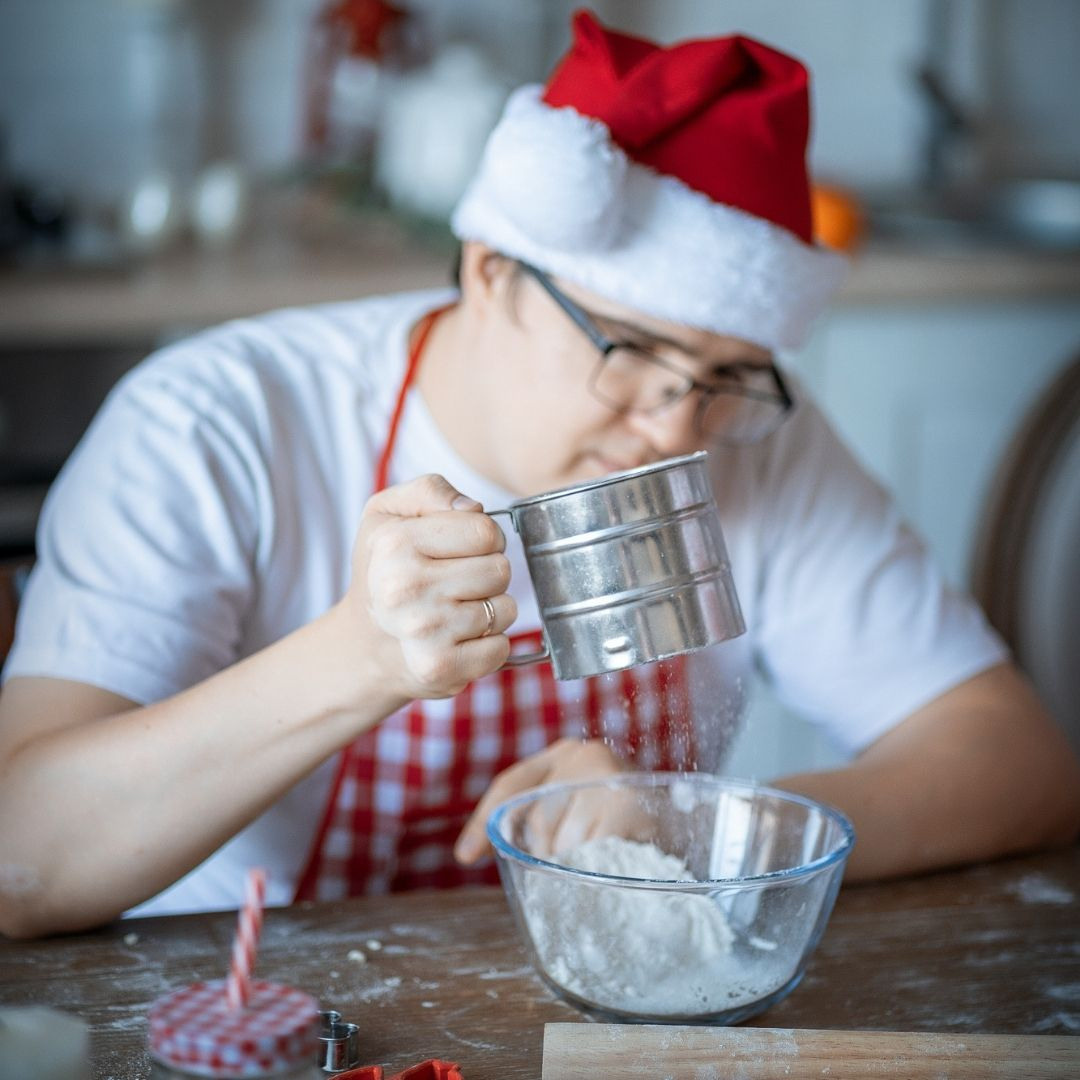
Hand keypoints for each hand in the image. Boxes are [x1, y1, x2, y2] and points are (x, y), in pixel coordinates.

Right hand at [345, 474, 516, 701]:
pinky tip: (459, 640)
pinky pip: (501, 648)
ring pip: (506, 609)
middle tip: (455, 583)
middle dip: (487, 573)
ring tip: (454, 611)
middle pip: (500, 569)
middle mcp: (404, 587)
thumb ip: (431, 491)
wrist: (363, 643)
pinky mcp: (439, 667)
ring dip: (489, 610)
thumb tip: (472, 509)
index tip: (459, 550)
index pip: (486, 531)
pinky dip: (488, 644)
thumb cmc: (385, 569)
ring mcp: (422, 631)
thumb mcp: (389, 512)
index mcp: (395, 543)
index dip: (482, 538)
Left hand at [454, 737, 634, 864]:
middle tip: (579, 863)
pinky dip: (599, 865)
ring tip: (605, 859)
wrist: (701, 827)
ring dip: (578, 863)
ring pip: (563, 840)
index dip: (484, 820)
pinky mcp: (625, 802)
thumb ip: (549, 818)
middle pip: (537, 818)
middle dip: (549, 852)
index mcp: (564, 754)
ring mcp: (605, 775)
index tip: (466, 856)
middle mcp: (581, 756)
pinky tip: (614, 861)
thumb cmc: (637, 824)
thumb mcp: (584, 810)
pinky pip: (592, 850)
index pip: (511, 785)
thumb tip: (502, 852)